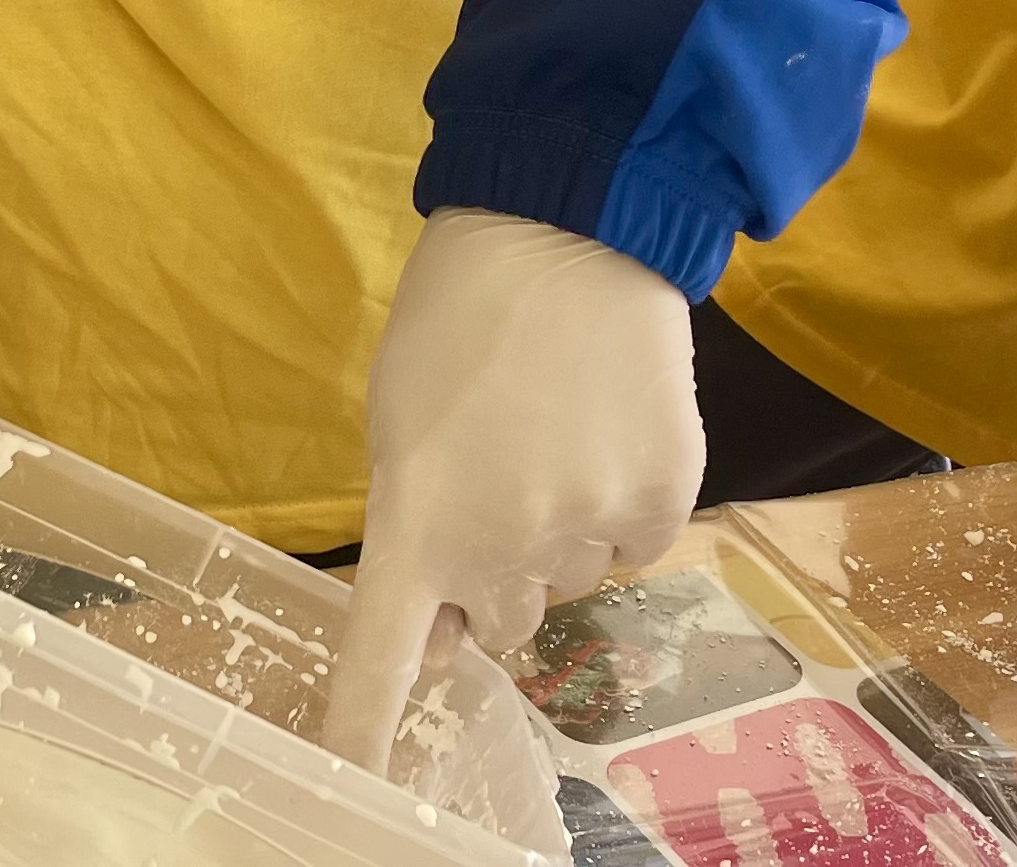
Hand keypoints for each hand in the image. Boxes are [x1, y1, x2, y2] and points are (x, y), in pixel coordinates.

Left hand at [324, 210, 701, 767]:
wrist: (570, 230)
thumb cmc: (457, 317)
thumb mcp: (398, 420)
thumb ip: (411, 523)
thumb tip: (437, 628)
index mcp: (416, 523)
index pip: (380, 661)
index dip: (364, 731)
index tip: (355, 787)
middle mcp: (500, 548)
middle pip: (497, 623)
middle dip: (491, 575)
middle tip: (497, 485)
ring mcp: (586, 530)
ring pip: (568, 579)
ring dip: (557, 533)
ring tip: (555, 431)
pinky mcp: (660, 501)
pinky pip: (633, 544)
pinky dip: (622, 505)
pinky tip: (608, 429)